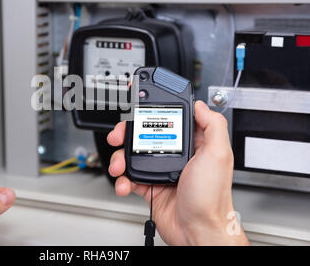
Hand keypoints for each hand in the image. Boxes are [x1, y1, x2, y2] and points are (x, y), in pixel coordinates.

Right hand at [107, 101, 248, 245]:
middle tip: (119, 136)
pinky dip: (122, 180)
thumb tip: (200, 105)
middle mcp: (177, 155)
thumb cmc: (211, 198)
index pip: (170, 120)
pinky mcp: (151, 186)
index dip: (153, 112)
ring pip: (133, 155)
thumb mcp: (218, 155)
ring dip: (121, 158)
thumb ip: (213, 126)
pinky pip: (130, 177)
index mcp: (193, 144)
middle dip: (127, 134)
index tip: (138, 108)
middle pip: (145, 135)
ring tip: (119, 165)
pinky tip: (124, 183)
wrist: (198, 232)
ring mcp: (162, 170)